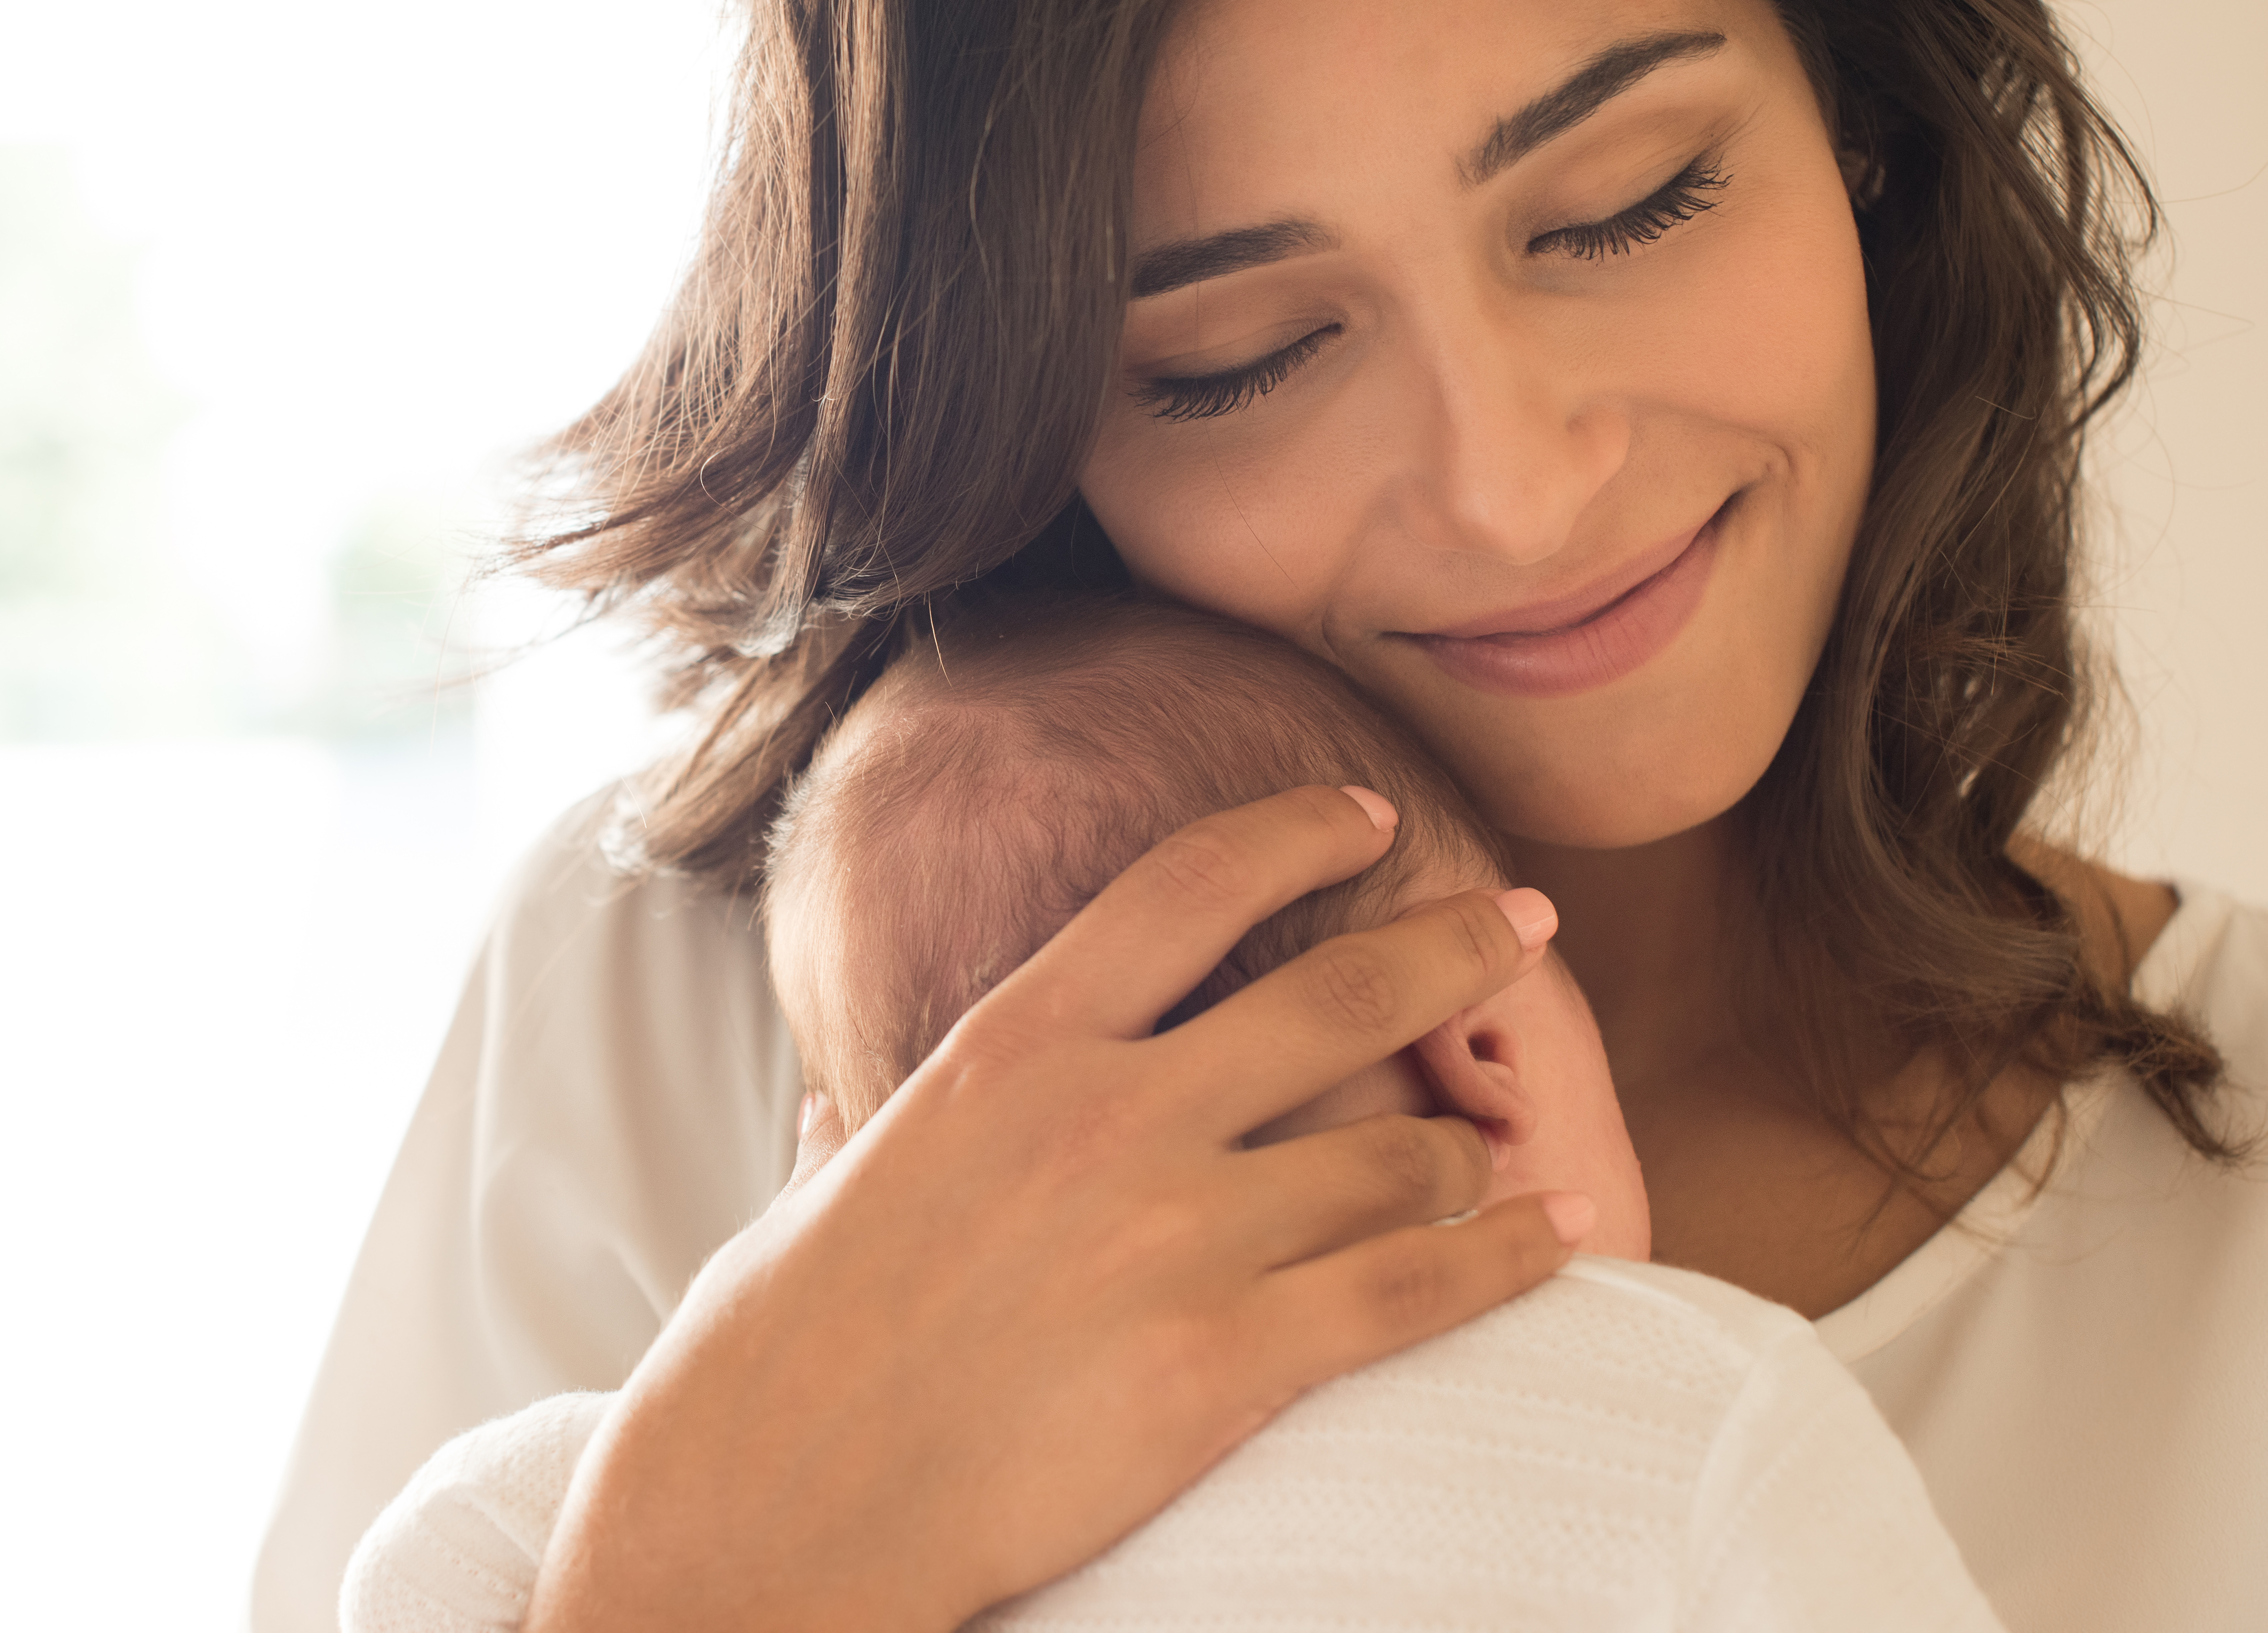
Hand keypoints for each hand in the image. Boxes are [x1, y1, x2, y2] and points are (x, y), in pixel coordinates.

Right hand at [524, 785, 1586, 1632]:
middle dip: (1451, 949)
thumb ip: (859, 1130)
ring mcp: (1172, 1237)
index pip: (1187, 887)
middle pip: (1334, 997)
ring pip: (1391, 1156)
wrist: (772, 1512)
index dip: (1298, 834)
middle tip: (1524, 925)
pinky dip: (1505, 1259)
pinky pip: (1412, 1291)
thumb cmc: (773, 1358)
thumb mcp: (815, 1193)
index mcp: (1008, 1049)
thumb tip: (833, 1110)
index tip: (1372, 817)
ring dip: (1464, 1153)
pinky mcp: (1221, 1366)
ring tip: (1505, 1157)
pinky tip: (1558, 1235)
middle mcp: (1106, 1116)